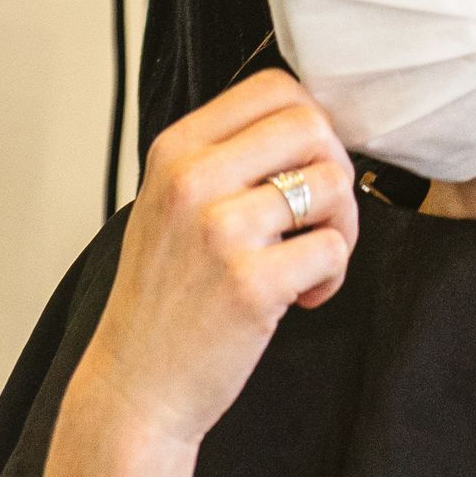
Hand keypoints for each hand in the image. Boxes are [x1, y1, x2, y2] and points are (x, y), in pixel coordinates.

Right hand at [43, 72, 357, 476]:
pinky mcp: (252, 285)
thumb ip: (221, 156)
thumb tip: (306, 123)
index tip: (307, 162)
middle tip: (320, 213)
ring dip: (341, 224)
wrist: (134, 390)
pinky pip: (331, 248)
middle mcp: (194, 180)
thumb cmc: (162, 298)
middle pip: (310, 124)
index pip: (271, 86)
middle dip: (334, 167)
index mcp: (175, 151)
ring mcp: (222, 232)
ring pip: (330, 183)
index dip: (309, 119)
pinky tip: (304, 297)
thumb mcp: (168, 203)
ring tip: (312, 259)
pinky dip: (333, 274)